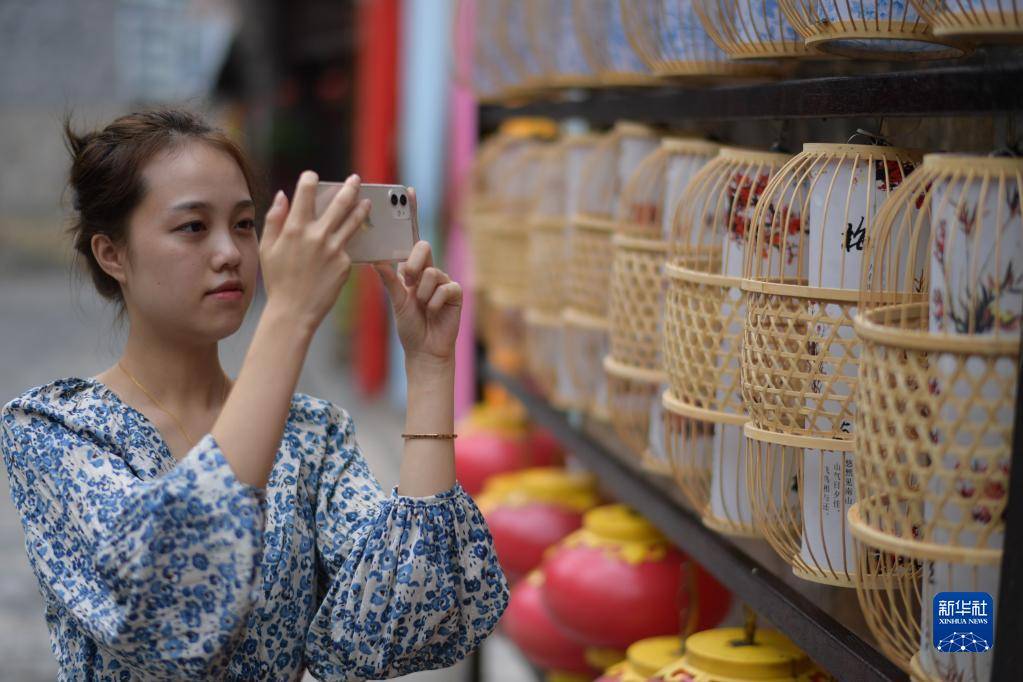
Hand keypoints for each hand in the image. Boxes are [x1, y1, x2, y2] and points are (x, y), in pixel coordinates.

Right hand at [259, 171, 369, 331]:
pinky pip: (347, 248)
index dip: (309, 179)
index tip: (313, 176)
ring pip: (353, 222)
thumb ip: (274, 219)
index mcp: (295, 228)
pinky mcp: (345, 263)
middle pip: (340, 203)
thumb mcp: (267, 248)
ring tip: (367, 202)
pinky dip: (347, 244)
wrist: (294, 311)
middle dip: (349, 187)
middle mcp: (317, 235)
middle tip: (356, 179)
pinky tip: (350, 243)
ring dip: (362, 209)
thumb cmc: (277, 280)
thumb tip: (283, 195)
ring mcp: (334, 249)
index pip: (306, 191)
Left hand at [375, 195, 461, 371]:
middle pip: (423, 248)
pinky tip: (434, 312)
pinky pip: (445, 288)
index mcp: (413, 267)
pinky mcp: (456, 292)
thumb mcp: (395, 301)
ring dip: (422, 294)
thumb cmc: (410, 325)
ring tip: (422, 308)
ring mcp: (444, 280)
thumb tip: (376, 261)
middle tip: (409, 282)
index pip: (411, 236)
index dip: (412, 213)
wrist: (426, 350)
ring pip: (431, 273)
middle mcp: (429, 269)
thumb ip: (390, 280)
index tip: (408, 190)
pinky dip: (435, 302)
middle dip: (414, 265)